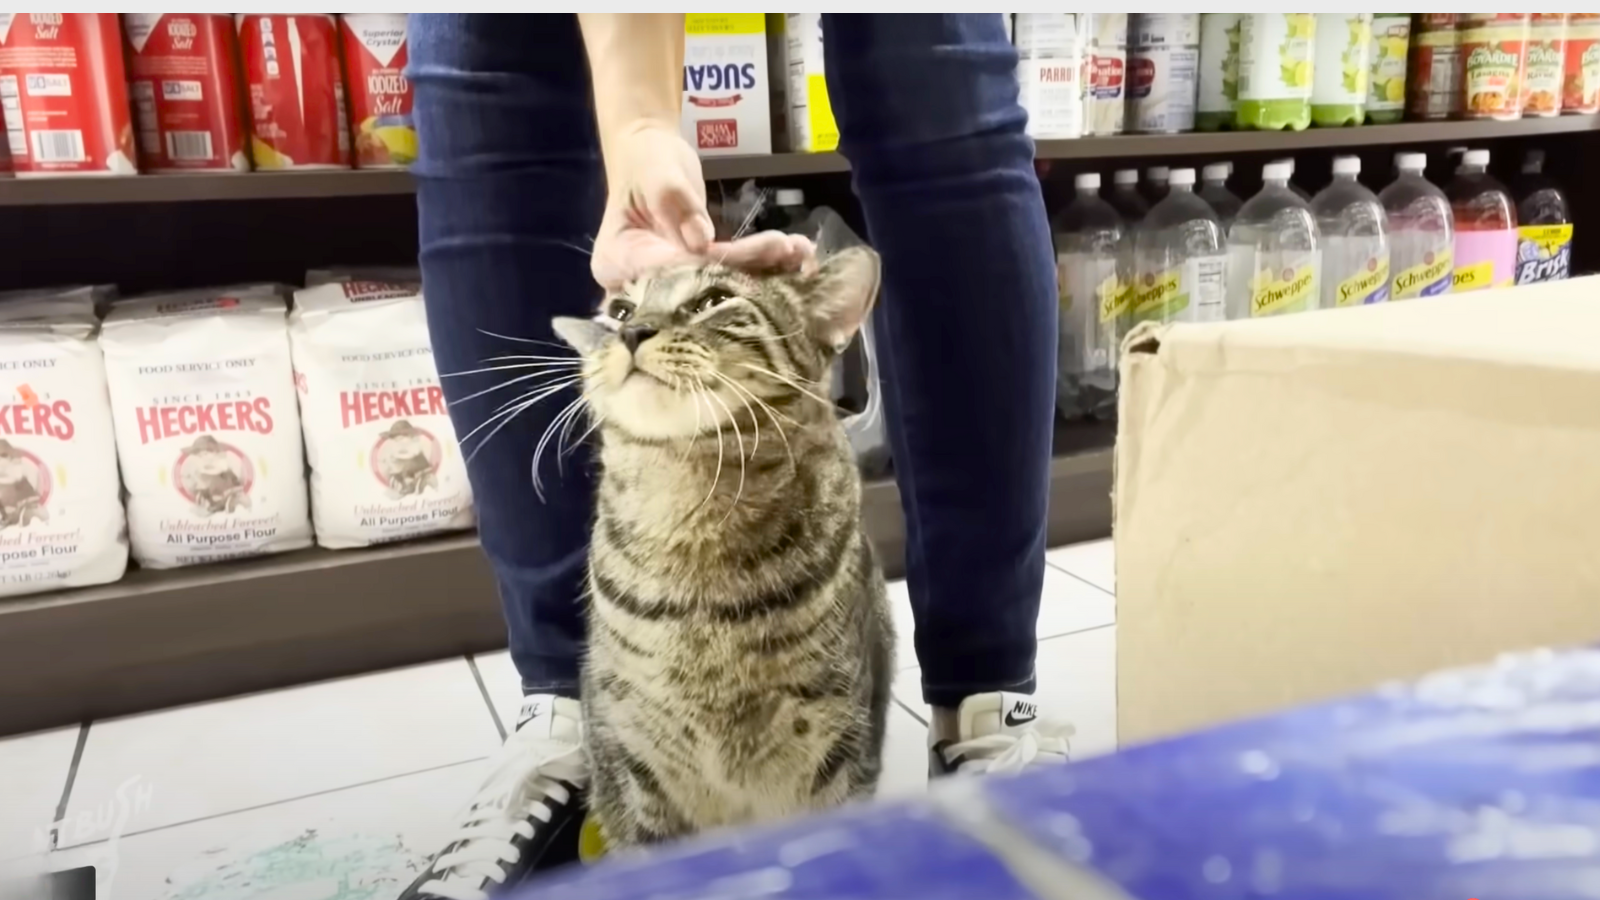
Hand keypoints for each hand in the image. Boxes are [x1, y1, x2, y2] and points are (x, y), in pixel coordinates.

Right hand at [590, 121, 815, 290]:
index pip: (670, 273)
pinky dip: (760, 265)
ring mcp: (667, 285)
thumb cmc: (644, 161)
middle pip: (697, 289)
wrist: (646, 155)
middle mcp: (639, 285)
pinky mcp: (693, 278)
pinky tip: (792, 253)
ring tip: (800, 252)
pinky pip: (727, 277)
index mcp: (617, 263)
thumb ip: (675, 204)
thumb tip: (701, 241)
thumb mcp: (656, 173)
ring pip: (719, 287)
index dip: (715, 267)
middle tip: (792, 255)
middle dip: (749, 274)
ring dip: (763, 271)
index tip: (759, 253)